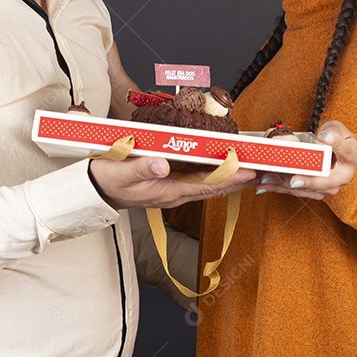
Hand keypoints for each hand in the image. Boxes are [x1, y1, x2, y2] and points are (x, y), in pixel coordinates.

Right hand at [89, 156, 256, 209]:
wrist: (94, 191)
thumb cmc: (106, 181)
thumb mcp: (120, 174)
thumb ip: (141, 168)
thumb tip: (163, 165)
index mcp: (168, 192)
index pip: (207, 185)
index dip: (230, 178)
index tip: (250, 172)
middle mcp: (175, 192)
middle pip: (214, 186)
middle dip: (238, 179)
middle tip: (261, 169)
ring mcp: (173, 188)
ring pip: (208, 182)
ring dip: (228, 175)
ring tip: (249, 167)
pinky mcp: (168, 182)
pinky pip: (197, 178)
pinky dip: (213, 171)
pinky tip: (221, 165)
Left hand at [253, 121, 356, 199]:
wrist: (338, 156)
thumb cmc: (337, 139)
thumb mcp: (337, 129)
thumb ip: (333, 130)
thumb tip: (326, 135)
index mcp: (352, 158)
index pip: (347, 152)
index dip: (337, 144)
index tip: (325, 137)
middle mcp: (342, 176)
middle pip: (327, 182)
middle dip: (309, 181)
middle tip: (294, 180)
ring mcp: (328, 187)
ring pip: (308, 189)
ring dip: (286, 185)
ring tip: (268, 178)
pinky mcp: (313, 191)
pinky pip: (296, 191)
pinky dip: (278, 188)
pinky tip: (263, 185)